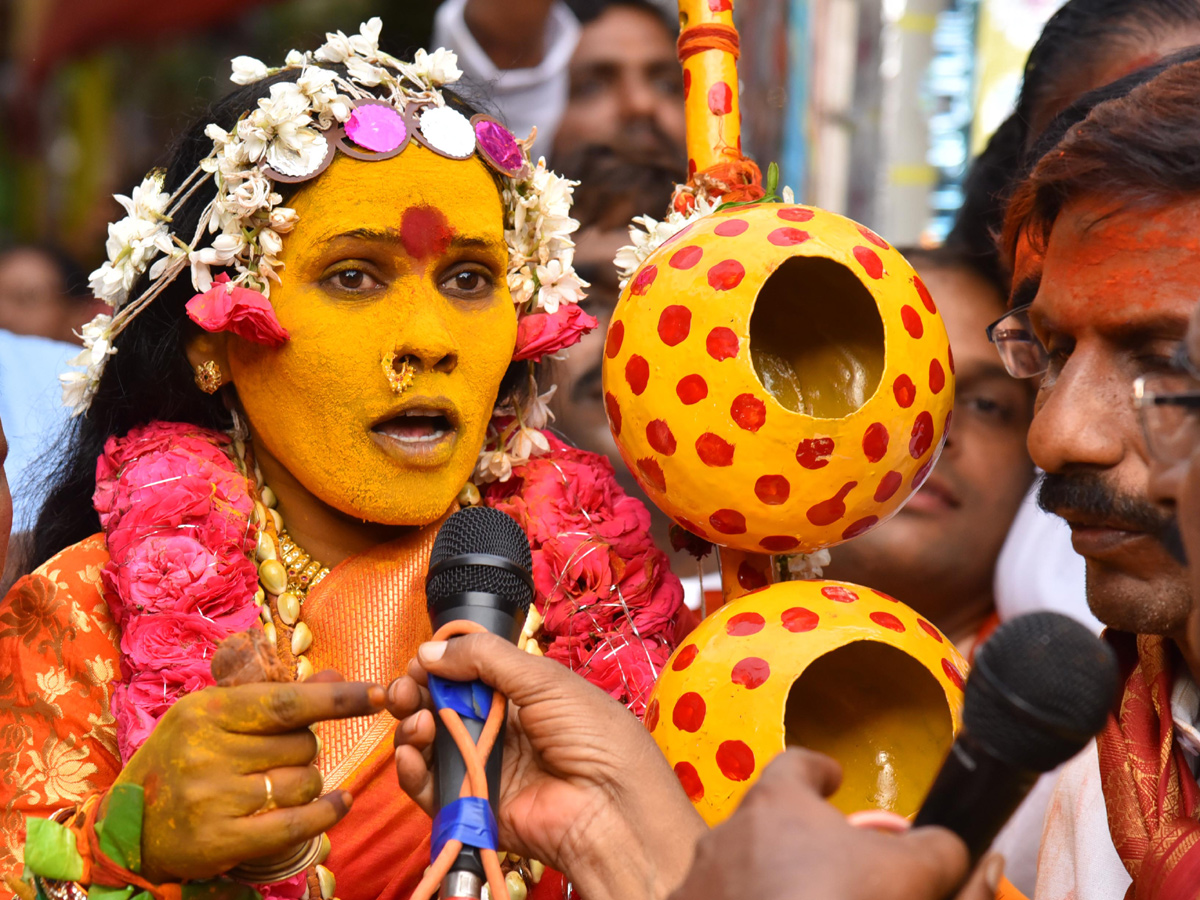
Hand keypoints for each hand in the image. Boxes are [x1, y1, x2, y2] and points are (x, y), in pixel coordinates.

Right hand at [114, 673, 384, 880]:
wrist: (125, 828)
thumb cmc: (180, 760)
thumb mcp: (216, 717)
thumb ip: (277, 697)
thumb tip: (336, 676)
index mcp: (205, 710)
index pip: (288, 702)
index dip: (339, 698)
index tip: (380, 694)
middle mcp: (206, 751)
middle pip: (302, 744)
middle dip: (306, 749)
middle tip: (278, 757)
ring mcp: (211, 798)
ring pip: (304, 781)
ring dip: (307, 782)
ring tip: (277, 785)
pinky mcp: (219, 840)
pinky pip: (297, 823)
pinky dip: (327, 813)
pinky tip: (341, 803)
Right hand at [389, 633, 705, 899]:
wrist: (611, 806)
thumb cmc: (594, 736)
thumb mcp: (544, 679)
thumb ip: (485, 659)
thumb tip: (430, 649)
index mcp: (521, 694)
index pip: (468, 675)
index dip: (441, 666)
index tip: (422, 660)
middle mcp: (500, 729)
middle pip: (442, 708)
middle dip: (417, 693)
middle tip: (406, 688)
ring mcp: (484, 767)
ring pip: (430, 746)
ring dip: (413, 727)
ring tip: (418, 720)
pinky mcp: (473, 805)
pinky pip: (431, 788)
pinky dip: (412, 771)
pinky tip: (411, 753)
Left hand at [670, 749, 1003, 899]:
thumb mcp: (908, 874)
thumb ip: (937, 850)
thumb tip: (954, 846)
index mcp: (776, 802)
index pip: (795, 764)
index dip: (818, 770)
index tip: (834, 779)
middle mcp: (727, 832)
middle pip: (763, 820)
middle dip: (793, 837)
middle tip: (830, 865)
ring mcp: (700, 880)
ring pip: (734, 868)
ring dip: (761, 879)